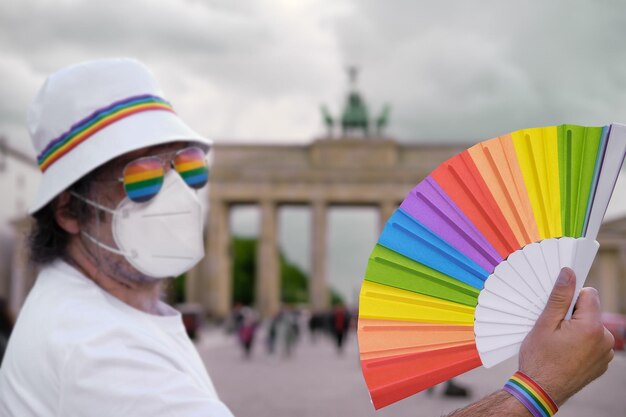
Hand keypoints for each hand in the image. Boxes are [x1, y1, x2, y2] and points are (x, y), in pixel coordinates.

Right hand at [518, 267, 614, 405]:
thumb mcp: (544, 324)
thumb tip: (568, 273)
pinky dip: (580, 343)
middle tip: (553, 329)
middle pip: (590, 311)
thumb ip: (560, 297)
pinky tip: (564, 353)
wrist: (541, 391)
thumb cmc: (539, 359)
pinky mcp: (602, 363)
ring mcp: (605, 354)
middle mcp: (605, 339)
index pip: (589, 294)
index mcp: (591, 326)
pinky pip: (592, 343)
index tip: (556, 309)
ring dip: (576, 330)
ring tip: (558, 344)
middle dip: (572, 315)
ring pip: (591, 327)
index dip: (571, 298)